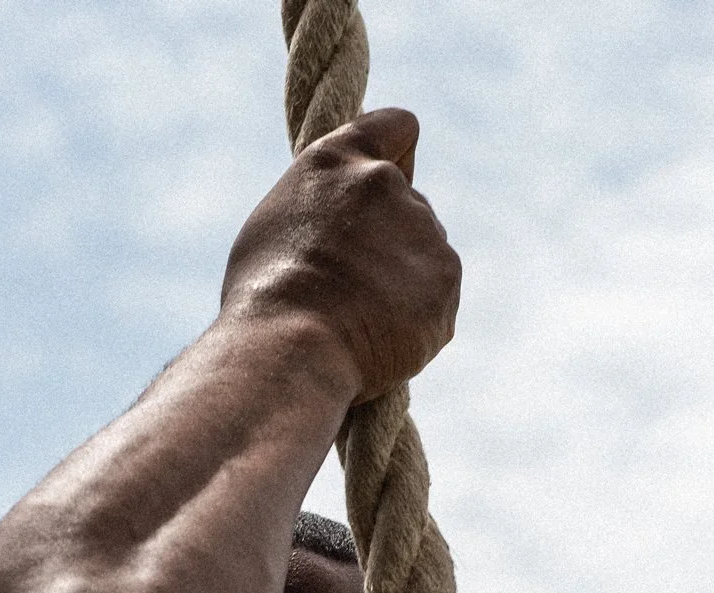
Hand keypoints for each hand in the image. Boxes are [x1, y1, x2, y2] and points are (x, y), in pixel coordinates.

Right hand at [220, 107, 461, 402]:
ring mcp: (424, 229)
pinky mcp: (447, 278)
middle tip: (352, 279)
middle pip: (411, 203)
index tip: (395, 173)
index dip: (400, 152)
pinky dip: (419, 315)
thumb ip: (325, 202)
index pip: (399, 126)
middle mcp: (388, 184)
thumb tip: (347, 216)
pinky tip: (382, 333)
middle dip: (392, 235)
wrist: (293, 344)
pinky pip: (438, 296)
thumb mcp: (279, 221)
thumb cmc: (266, 293)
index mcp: (339, 159)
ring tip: (359, 313)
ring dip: (405, 276)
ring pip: (426, 251)